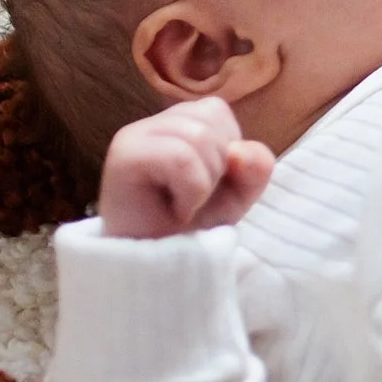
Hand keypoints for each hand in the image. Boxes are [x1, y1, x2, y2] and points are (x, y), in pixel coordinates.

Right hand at [99, 98, 276, 238]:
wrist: (159, 270)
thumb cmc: (192, 227)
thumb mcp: (238, 193)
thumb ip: (255, 165)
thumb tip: (240, 151)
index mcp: (176, 124)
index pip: (217, 111)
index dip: (227, 152)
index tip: (206, 185)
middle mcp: (153, 125)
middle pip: (210, 119)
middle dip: (217, 168)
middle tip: (192, 199)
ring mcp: (135, 137)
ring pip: (198, 136)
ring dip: (204, 182)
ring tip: (184, 204)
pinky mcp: (125, 155)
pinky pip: (181, 157)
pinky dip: (192, 190)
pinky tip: (177, 209)